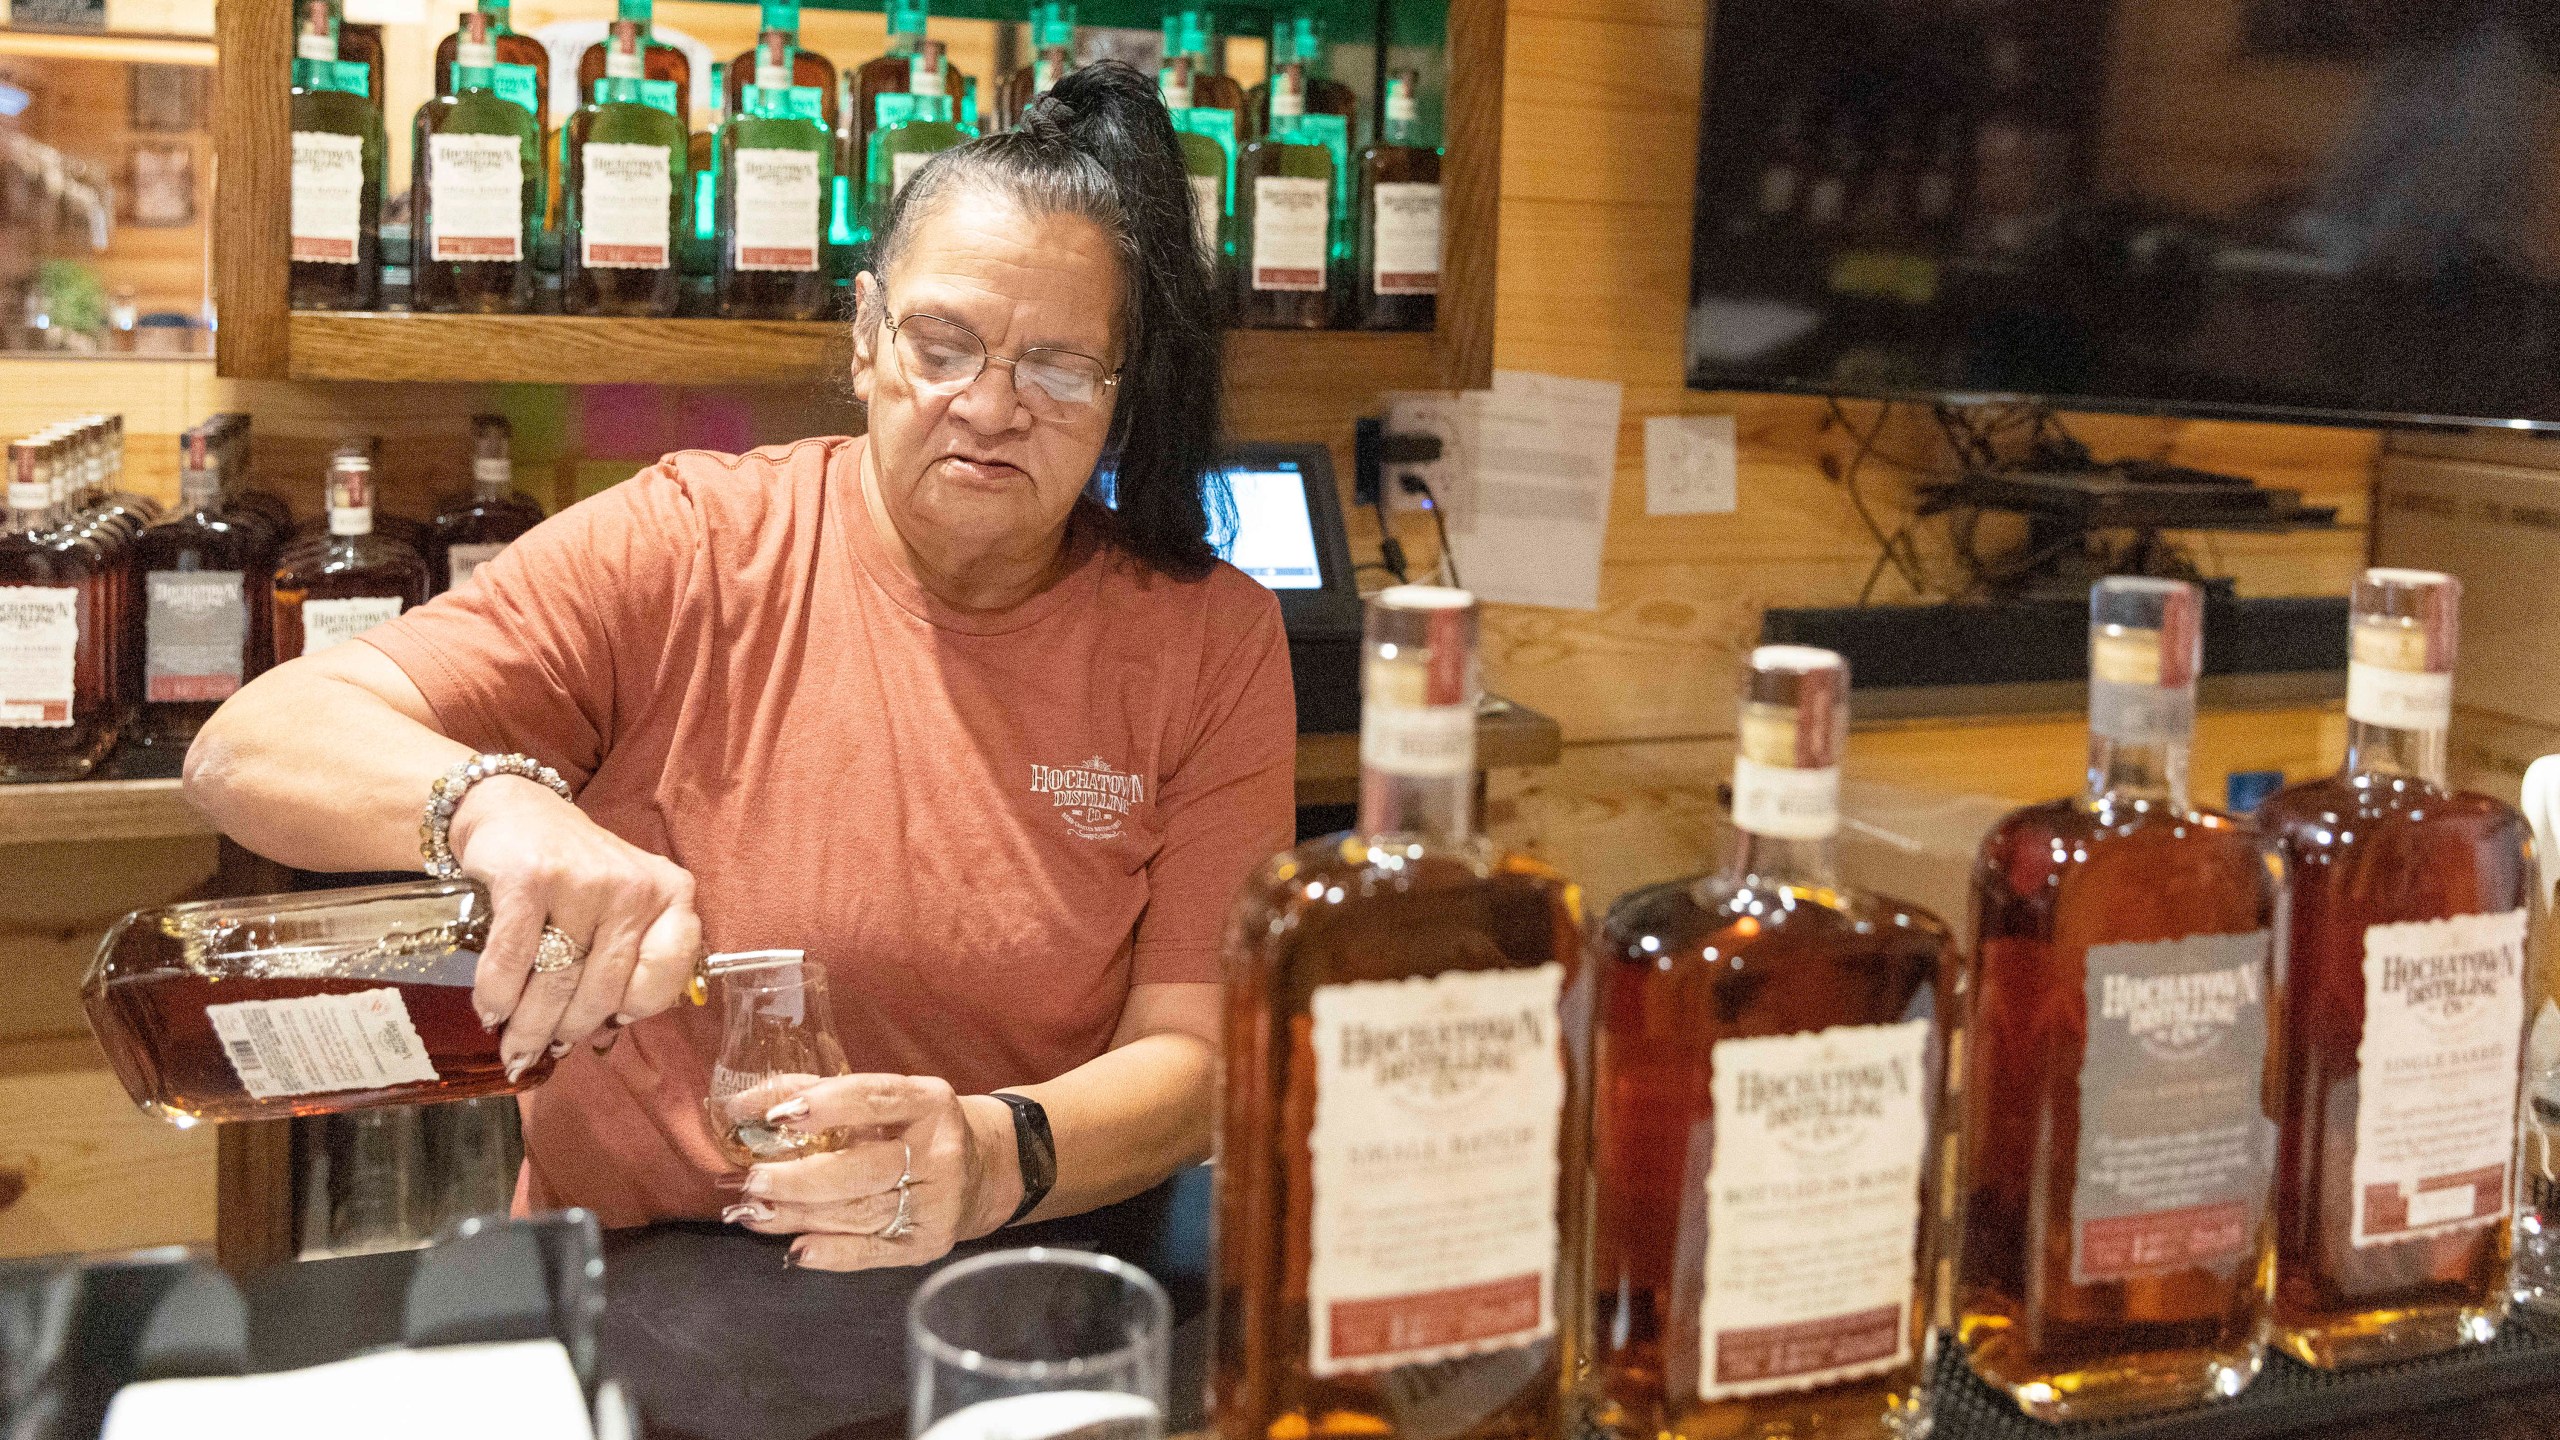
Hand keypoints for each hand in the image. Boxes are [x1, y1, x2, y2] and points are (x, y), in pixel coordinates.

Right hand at [449, 773, 703, 1073]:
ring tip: (514, 1049)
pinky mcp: (531, 880)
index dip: (632, 1010)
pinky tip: (490, 1011)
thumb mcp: (621, 905)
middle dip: (567, 1032)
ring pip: (557, 981)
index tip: (608, 1025)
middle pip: (603, 990)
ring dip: (529, 1026)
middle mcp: (634, 886)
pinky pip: (513, 960)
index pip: (665, 975)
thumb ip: (627, 959)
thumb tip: (607, 1037)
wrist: (513, 810)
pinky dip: (497, 993)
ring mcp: (584, 881)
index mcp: (671, 893)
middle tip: (541, 1052)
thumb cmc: (574, 875)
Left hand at [717, 1074, 1024, 1270]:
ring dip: (799, 1215)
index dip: (827, 1106)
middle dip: (801, 1178)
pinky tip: (798, 1249)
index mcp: (930, 1103)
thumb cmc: (914, 1129)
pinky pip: (872, 1251)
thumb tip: (744, 1106)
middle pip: (864, 1169)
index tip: (778, 1115)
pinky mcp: (926, 1244)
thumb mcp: (885, 1100)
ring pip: (859, 1212)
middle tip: (753, 1181)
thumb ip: (820, 1094)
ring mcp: (937, 1203)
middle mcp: (939, 1152)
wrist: (981, 1172)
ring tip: (755, 1211)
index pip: (876, 1099)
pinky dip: (831, 1252)